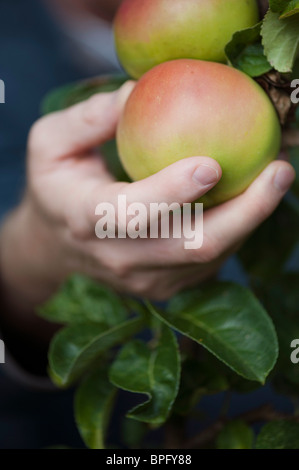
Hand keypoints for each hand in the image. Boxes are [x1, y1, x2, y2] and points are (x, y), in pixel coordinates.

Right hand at [0, 81, 294, 320]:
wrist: (57, 244)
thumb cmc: (56, 185)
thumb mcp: (50, 142)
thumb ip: (87, 118)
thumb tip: (136, 92)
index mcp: (85, 219)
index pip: (130, 213)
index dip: (171, 193)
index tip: (213, 164)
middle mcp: (118, 258)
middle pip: (190, 245)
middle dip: (244, 212)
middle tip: (279, 171)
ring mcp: (145, 279)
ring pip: (210, 256)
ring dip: (250, 219)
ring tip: (274, 178)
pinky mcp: (165, 285)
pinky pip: (211, 261)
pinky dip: (236, 230)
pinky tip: (247, 199)